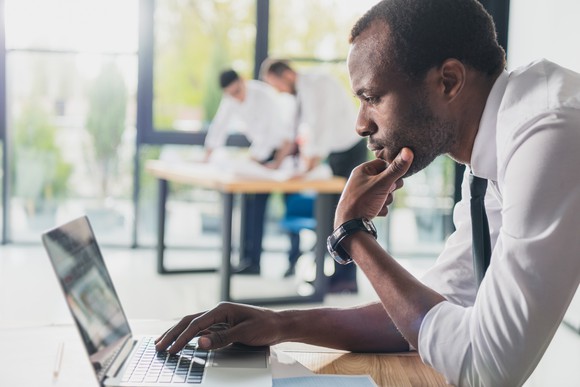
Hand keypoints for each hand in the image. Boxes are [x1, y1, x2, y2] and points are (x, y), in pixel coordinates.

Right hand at [154, 302, 281, 353]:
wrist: (279, 325)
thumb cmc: (265, 326)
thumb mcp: (244, 333)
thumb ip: (221, 339)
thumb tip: (199, 342)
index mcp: (221, 309)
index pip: (195, 324)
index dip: (181, 338)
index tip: (171, 350)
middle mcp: (218, 312)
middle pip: (189, 322)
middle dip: (172, 334)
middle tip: (159, 346)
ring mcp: (219, 319)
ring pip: (193, 325)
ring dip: (177, 334)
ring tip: (163, 343)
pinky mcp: (222, 326)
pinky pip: (201, 331)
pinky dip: (189, 337)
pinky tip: (181, 342)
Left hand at [335, 148, 413, 226]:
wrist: (350, 225)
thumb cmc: (363, 200)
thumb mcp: (382, 183)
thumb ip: (396, 169)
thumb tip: (408, 151)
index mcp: (363, 170)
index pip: (384, 164)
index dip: (393, 171)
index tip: (396, 178)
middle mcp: (362, 180)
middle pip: (388, 180)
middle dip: (390, 189)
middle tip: (385, 192)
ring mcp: (364, 194)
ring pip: (386, 194)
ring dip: (386, 200)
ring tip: (377, 203)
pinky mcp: (366, 206)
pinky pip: (382, 204)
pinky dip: (381, 208)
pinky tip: (374, 211)